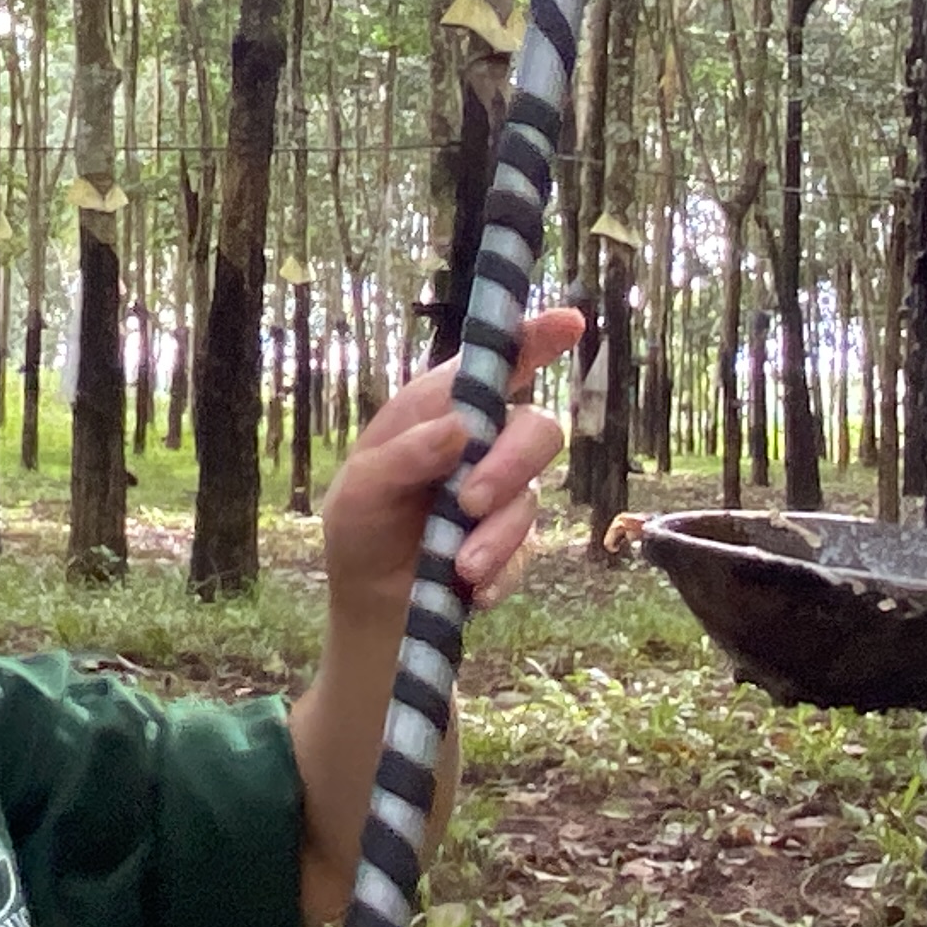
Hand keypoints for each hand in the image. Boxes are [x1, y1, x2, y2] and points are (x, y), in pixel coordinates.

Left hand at [320, 308, 580, 634]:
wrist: (372, 602)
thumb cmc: (362, 525)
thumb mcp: (359, 490)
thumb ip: (401, 456)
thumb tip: (458, 428)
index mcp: (445, 411)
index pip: (498, 364)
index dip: (535, 339)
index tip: (567, 324)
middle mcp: (485, 444)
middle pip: (537, 429)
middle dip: (512, 462)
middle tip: (472, 500)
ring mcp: (505, 495)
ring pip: (531, 497)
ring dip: (497, 533)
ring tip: (461, 566)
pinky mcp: (515, 546)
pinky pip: (527, 554)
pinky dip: (500, 572)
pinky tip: (473, 590)